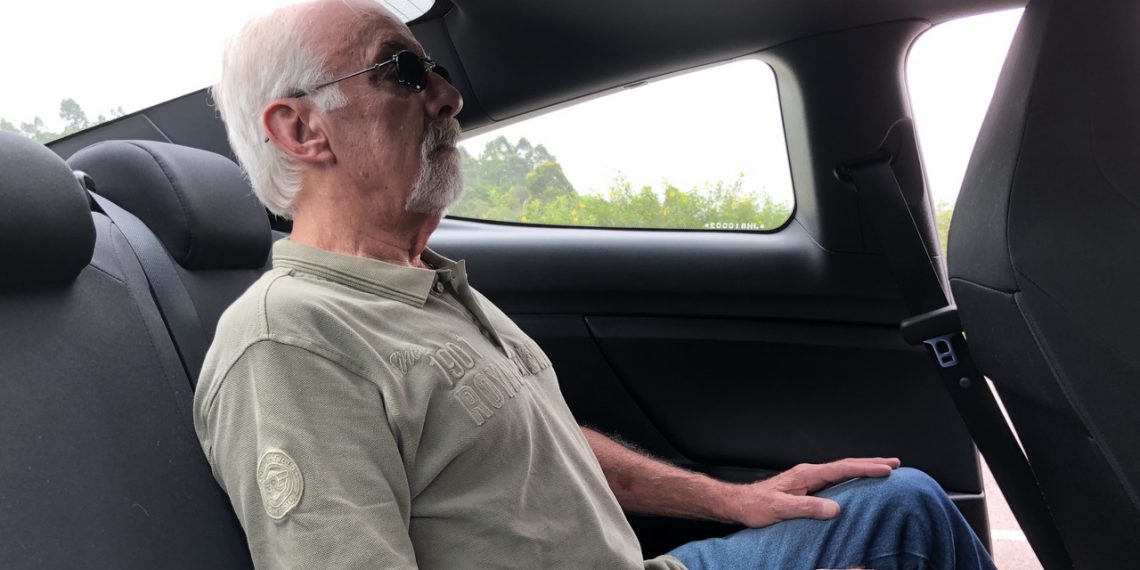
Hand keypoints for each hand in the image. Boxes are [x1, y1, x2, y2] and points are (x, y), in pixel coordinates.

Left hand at [719, 457, 900, 527]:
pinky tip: (857, 483)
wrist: (741, 503)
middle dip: (871, 464)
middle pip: (846, 465)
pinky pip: (836, 479)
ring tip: (883, 470)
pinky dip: (852, 477)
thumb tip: (835, 508)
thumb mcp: (781, 509)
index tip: (887, 469)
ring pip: (842, 471)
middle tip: (895, 464)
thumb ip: (807, 508)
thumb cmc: (757, 506)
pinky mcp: (807, 486)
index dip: (866, 468)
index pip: (842, 468)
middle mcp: (809, 473)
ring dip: (863, 469)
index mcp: (806, 474)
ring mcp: (808, 478)